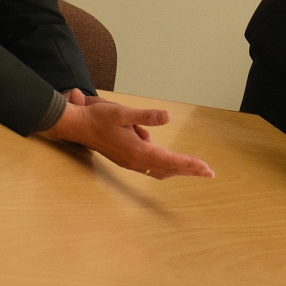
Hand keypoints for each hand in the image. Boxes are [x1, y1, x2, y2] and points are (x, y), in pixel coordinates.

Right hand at [39, 89, 213, 178]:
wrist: (76, 126)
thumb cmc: (98, 118)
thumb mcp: (123, 112)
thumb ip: (146, 116)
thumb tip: (168, 117)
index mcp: (137, 151)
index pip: (169, 160)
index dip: (189, 164)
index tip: (205, 169)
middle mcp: (135, 161)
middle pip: (168, 169)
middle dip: (189, 170)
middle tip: (209, 172)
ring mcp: (130, 161)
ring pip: (160, 169)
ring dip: (177, 168)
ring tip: (195, 167)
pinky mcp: (127, 158)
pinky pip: (151, 165)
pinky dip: (164, 164)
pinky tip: (165, 153)